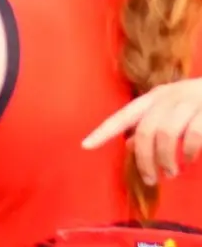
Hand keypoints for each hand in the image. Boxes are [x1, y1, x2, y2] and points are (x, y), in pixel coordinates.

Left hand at [82, 78, 201, 183]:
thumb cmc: (198, 104)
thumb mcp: (171, 110)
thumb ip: (151, 124)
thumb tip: (130, 145)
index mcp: (153, 97)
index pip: (122, 115)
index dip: (104, 131)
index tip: (86, 145)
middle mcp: (167, 97)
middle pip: (145, 130)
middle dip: (145, 159)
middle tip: (150, 178)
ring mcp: (189, 103)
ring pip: (166, 134)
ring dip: (166, 159)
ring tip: (171, 173)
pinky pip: (193, 136)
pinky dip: (189, 153)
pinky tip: (190, 162)